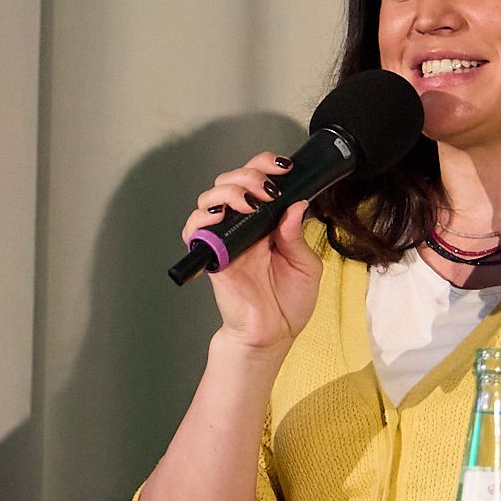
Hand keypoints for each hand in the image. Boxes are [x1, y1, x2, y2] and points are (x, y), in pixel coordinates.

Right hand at [181, 153, 322, 351]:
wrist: (273, 334)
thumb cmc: (288, 303)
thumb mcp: (306, 265)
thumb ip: (298, 235)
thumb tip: (295, 205)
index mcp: (267, 223)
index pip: (258, 180)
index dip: (265, 166)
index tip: (283, 168)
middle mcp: (244, 226)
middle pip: (231, 181)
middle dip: (249, 175)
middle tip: (267, 190)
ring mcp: (225, 239)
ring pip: (210, 197)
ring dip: (229, 191)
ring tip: (249, 204)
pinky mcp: (211, 256)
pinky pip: (193, 229)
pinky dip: (201, 218)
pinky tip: (221, 217)